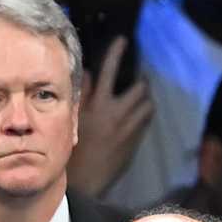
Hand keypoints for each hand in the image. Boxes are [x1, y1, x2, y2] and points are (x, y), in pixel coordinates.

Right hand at [68, 37, 154, 194]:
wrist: (86, 180)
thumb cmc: (74, 148)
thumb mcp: (73, 118)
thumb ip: (83, 93)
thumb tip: (88, 73)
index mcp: (97, 105)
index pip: (108, 70)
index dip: (116, 53)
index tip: (124, 41)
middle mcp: (116, 114)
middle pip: (139, 88)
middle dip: (142, 80)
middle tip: (140, 76)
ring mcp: (129, 128)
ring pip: (147, 105)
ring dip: (146, 97)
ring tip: (142, 95)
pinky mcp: (135, 141)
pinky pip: (146, 121)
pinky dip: (145, 114)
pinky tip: (139, 114)